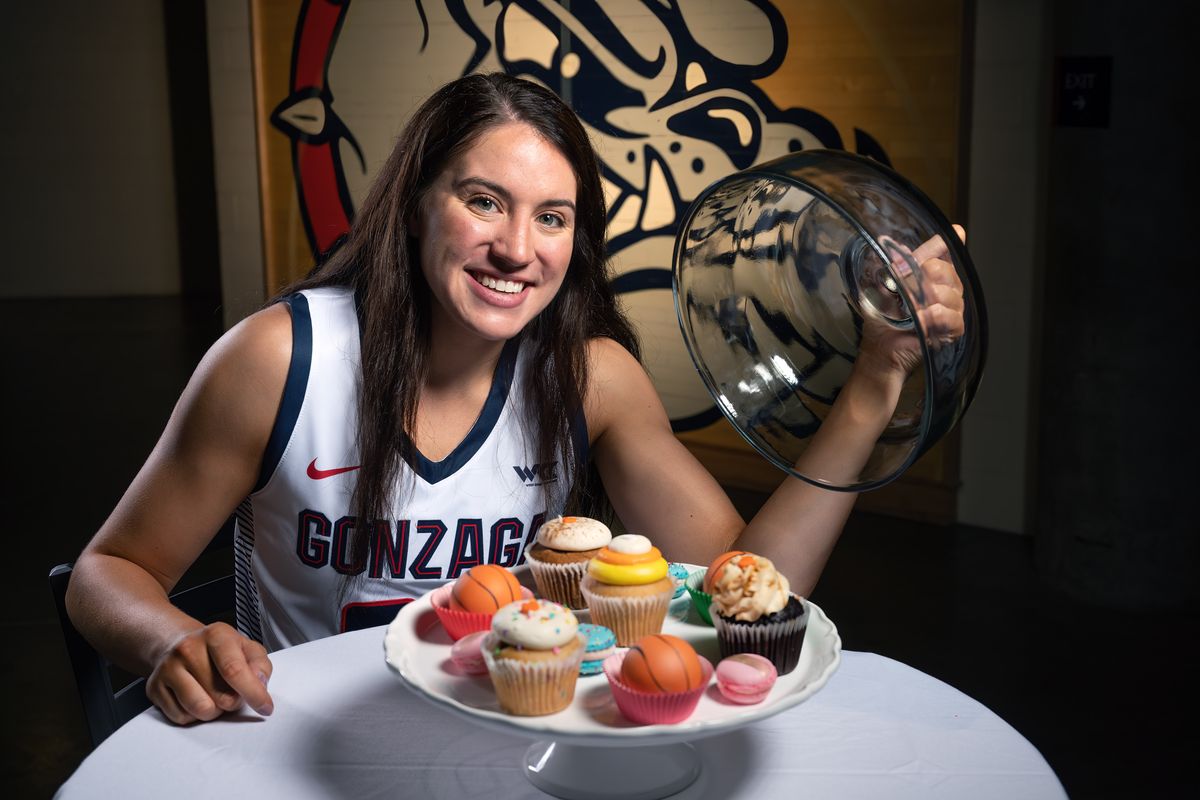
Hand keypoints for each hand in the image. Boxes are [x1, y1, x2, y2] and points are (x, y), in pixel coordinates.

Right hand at [146, 622, 273, 724]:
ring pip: (200, 710)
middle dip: (233, 702)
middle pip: (220, 697)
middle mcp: (188, 649)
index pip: (234, 670)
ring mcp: (168, 668)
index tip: (265, 708)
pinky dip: (194, 716)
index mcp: (216, 635)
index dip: (253, 693)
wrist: (178, 643)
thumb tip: (260, 684)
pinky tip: (196, 698)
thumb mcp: (246, 648)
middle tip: (232, 692)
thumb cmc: (219, 650)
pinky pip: (181, 718)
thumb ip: (260, 665)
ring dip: (214, 711)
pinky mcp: (154, 688)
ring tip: (214, 696)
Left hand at [856, 224, 965, 379]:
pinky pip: (953, 318)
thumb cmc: (881, 318)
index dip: (939, 244)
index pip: (943, 249)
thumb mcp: (877, 287)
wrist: (881, 348)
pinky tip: (921, 320)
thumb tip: (891, 243)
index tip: (941, 239)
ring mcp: (951, 308)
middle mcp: (945, 288)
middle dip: (925, 275)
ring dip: (927, 299)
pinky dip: (935, 317)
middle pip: (947, 270)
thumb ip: (886, 266)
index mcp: (930, 273)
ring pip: (951, 294)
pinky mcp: (952, 330)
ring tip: (911, 309)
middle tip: (905, 288)